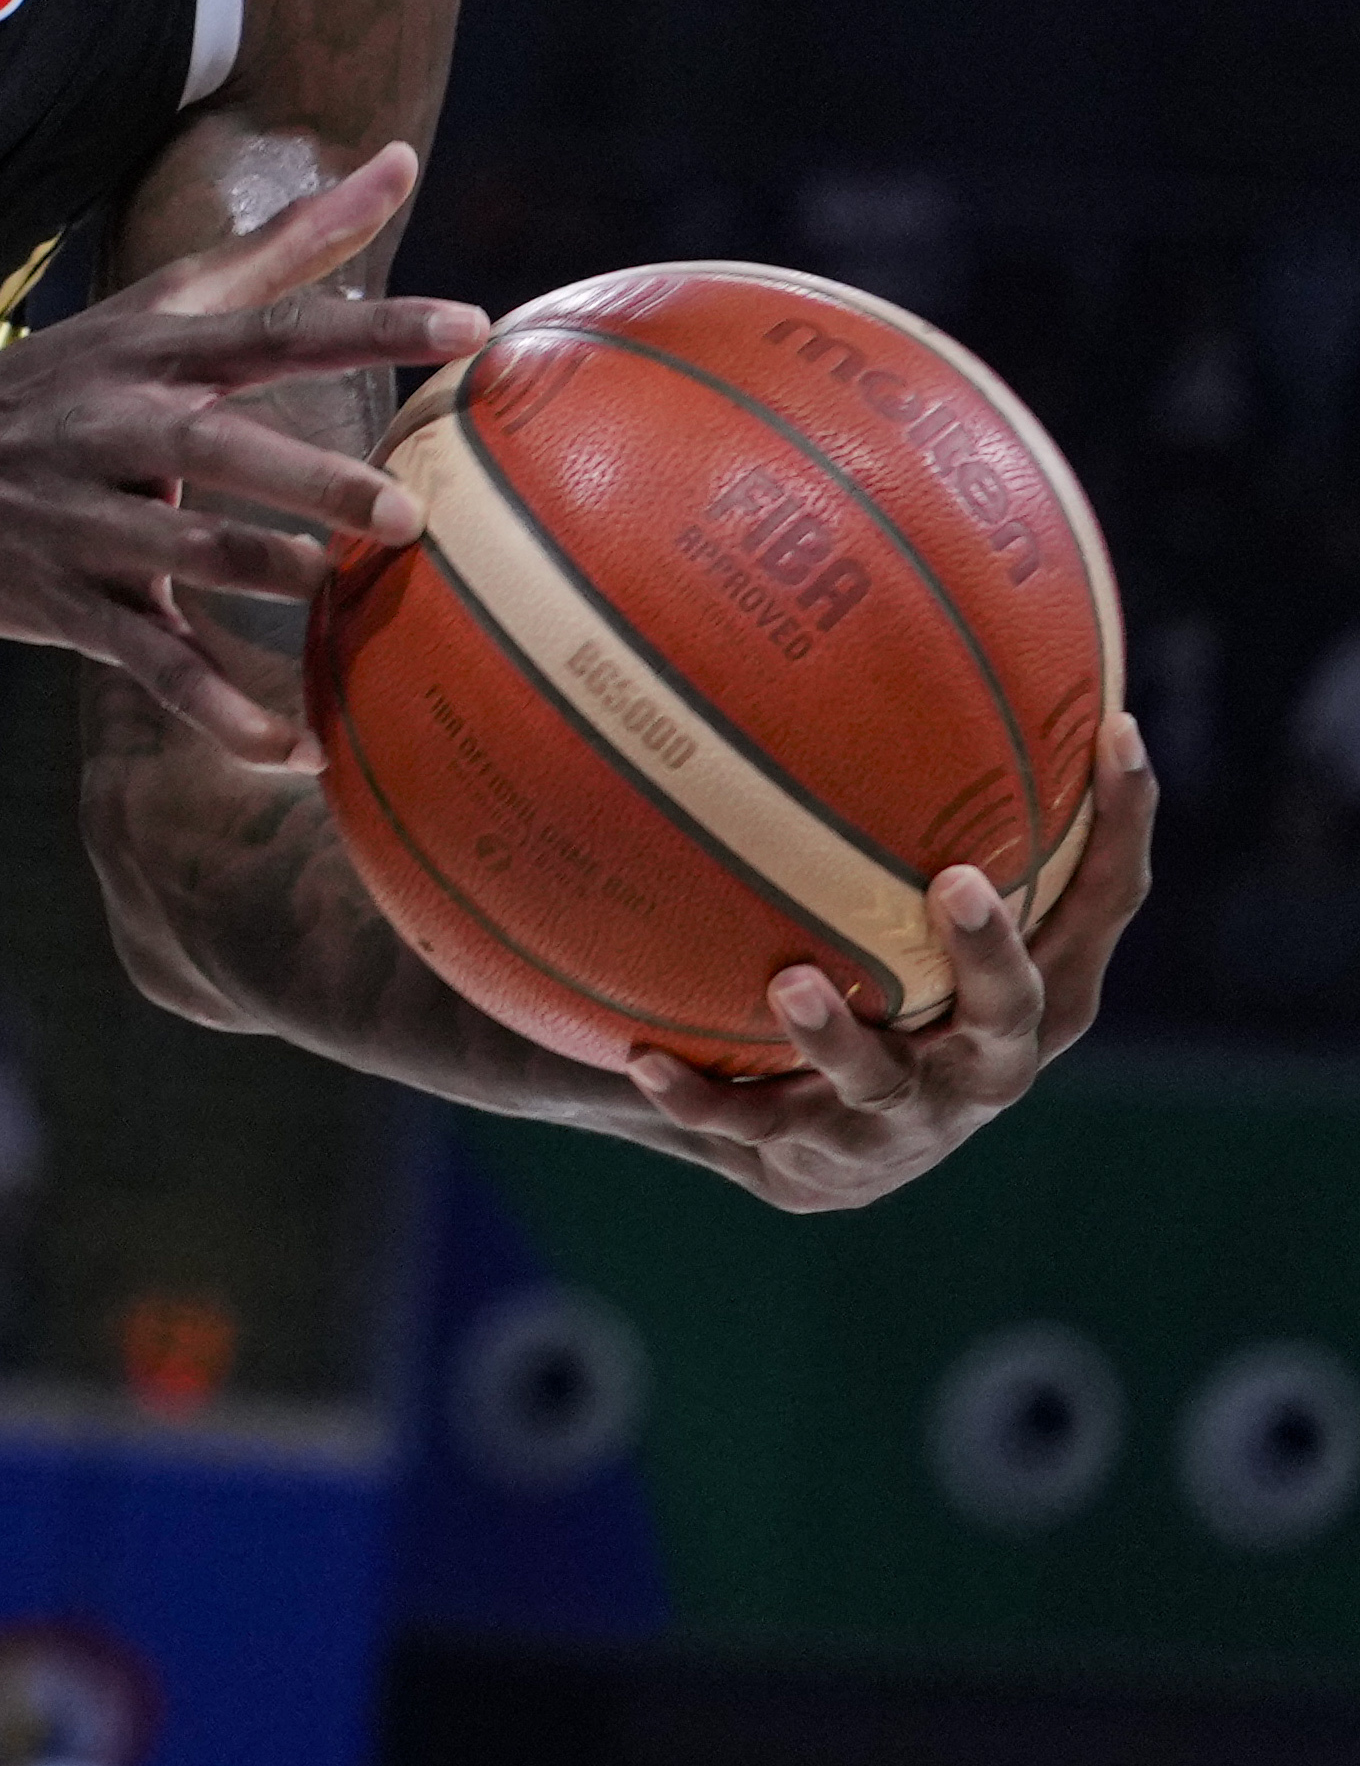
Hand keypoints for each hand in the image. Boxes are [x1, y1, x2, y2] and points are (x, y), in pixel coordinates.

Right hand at [0, 146, 480, 765]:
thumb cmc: (54, 386)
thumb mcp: (153, 305)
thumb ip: (283, 244)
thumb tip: (395, 158)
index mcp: (155, 359)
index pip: (274, 332)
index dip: (369, 327)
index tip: (469, 325)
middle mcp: (122, 431)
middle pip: (225, 449)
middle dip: (310, 480)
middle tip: (402, 515)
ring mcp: (91, 521)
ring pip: (189, 552)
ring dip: (266, 576)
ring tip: (335, 595)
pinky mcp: (70, 603)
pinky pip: (155, 662)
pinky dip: (221, 713)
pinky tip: (294, 752)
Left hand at [629, 714, 1156, 1210]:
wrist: (792, 1133)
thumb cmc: (862, 965)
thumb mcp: (893, 882)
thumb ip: (907, 790)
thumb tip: (877, 599)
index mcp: (1029, 988)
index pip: (1101, 905)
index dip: (1124, 827)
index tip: (1117, 735)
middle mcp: (979, 1062)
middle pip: (1015, 1013)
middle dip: (991, 956)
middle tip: (954, 884)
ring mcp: (896, 1124)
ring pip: (881, 1089)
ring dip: (840, 1040)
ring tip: (792, 981)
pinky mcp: (805, 1166)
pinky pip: (743, 1129)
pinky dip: (698, 1098)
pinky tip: (641, 1058)